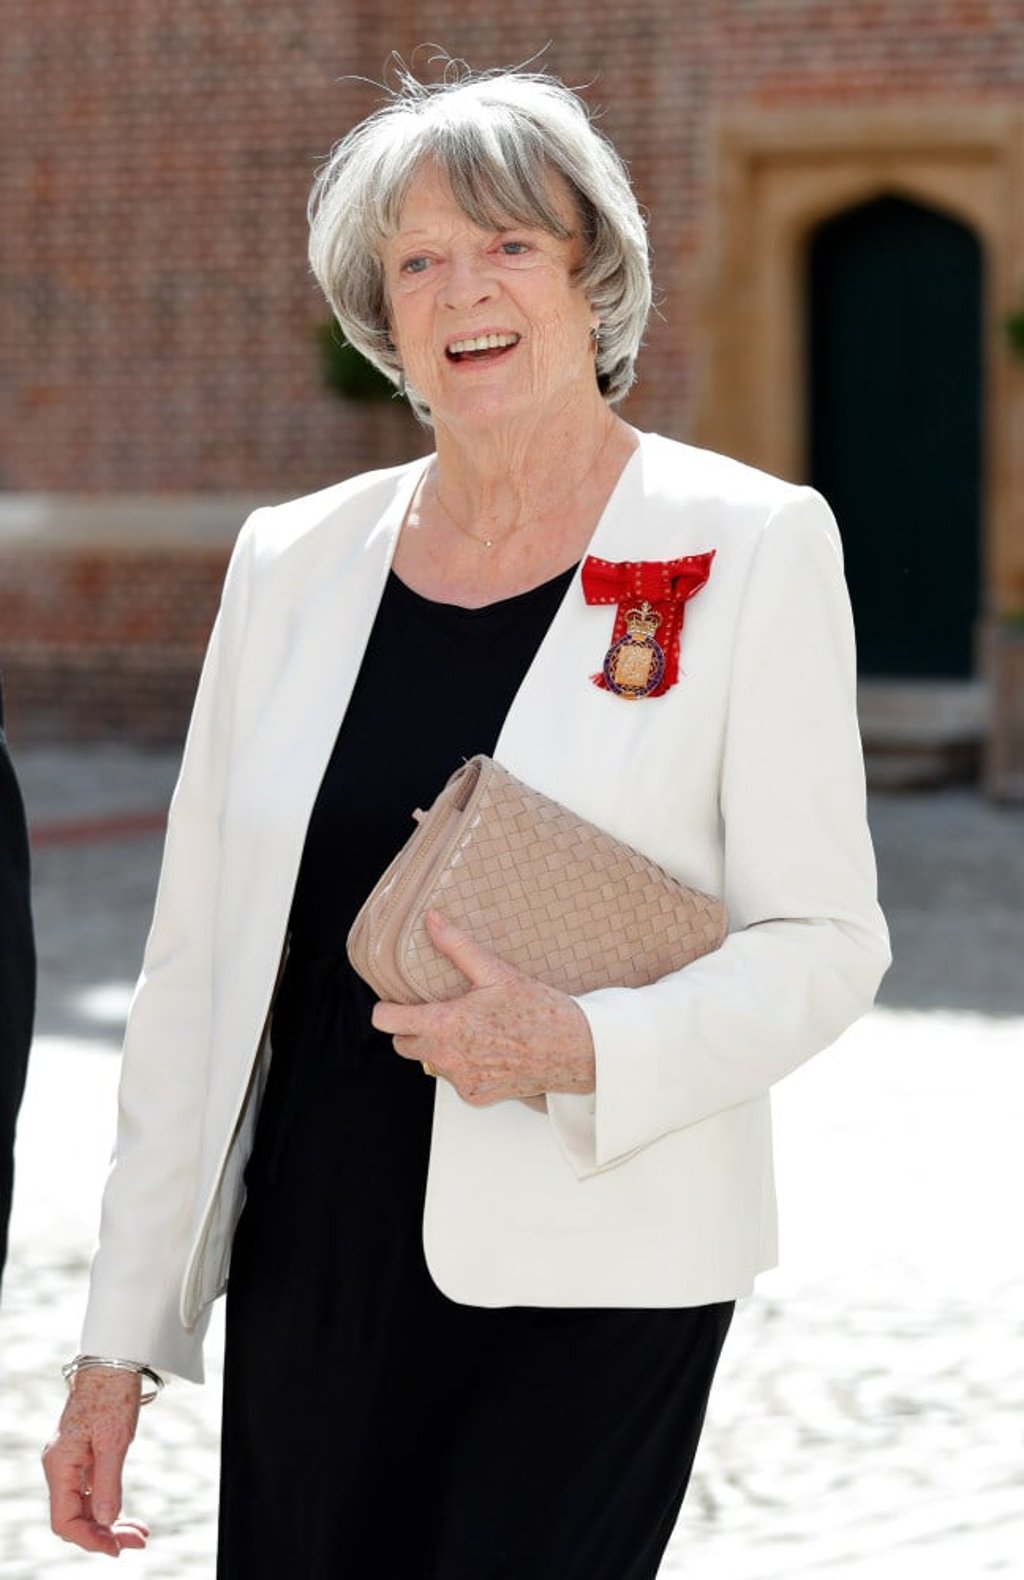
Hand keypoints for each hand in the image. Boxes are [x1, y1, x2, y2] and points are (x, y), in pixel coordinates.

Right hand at [43, 1368, 148, 1556]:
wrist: (113, 1361)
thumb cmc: (112, 1394)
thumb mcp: (114, 1440)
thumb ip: (108, 1483)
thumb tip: (107, 1521)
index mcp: (60, 1465)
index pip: (64, 1520)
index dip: (88, 1539)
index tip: (116, 1548)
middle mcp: (60, 1468)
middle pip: (75, 1517)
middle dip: (105, 1534)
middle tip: (138, 1542)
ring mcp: (71, 1463)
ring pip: (85, 1506)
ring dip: (110, 1523)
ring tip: (139, 1534)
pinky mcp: (83, 1456)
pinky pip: (91, 1491)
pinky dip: (110, 1505)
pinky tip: (127, 1517)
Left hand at [372, 910, 595, 1105]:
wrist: (572, 1049)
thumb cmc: (538, 1011)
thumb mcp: (495, 972)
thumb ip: (456, 947)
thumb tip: (433, 921)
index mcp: (444, 1025)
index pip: (387, 1022)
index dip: (387, 1009)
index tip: (394, 1002)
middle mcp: (447, 1057)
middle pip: (402, 1045)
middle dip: (412, 1029)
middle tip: (438, 1013)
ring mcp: (460, 1080)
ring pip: (430, 1063)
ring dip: (440, 1048)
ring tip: (470, 1030)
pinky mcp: (476, 1095)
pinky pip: (455, 1080)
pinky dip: (463, 1066)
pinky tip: (487, 1050)